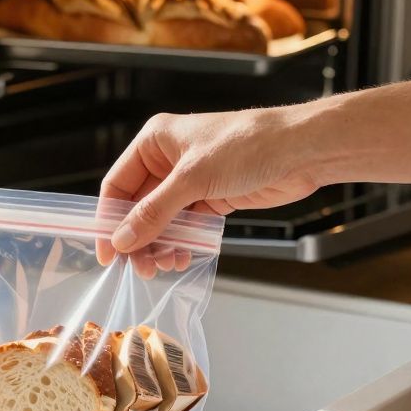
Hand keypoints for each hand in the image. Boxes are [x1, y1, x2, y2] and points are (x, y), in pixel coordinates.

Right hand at [96, 107, 321, 272]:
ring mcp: (191, 181)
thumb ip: (155, 212)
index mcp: (155, 142)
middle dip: (138, 239)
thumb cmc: (247, 146)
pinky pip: (185, 226)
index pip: (117, 185)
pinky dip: (181, 243)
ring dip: (160, 245)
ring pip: (162, 220)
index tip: (109, 253)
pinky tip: (181, 258)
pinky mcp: (212, 198)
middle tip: (140, 268)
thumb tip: (123, 240)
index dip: (109, 219)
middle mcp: (168, 160)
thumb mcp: (193, 179)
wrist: (301, 151)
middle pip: (139, 207)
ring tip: (164, 265)